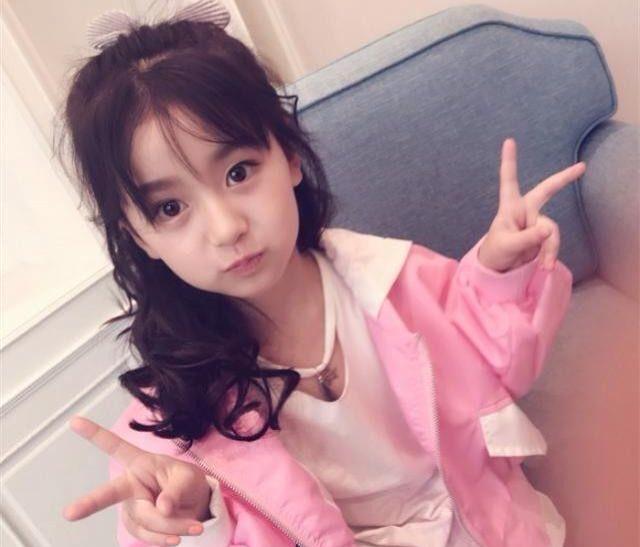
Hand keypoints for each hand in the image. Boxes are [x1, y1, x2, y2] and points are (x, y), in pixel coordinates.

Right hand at [63, 416, 211, 545]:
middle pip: (110, 494)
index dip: (95, 435)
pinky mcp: (135, 526)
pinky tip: (177, 537)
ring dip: (170, 527)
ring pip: (144, 521)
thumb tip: (162, 508)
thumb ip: (176, 491)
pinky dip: (165, 538)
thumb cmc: (188, 483)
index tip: (75, 421)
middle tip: (69, 513)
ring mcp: (130, 507)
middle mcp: (130, 485)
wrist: (196, 505)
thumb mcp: (189, 479)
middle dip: (89, 504)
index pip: (116, 447)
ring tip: (193, 526)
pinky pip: (147, 536)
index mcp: (141, 463)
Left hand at [477, 138, 586, 271]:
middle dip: (563, 179)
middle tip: (582, 166)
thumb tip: (549, 230)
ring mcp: (535, 222)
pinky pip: (553, 242)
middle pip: (546, 190)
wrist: (500, 268)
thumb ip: (528, 238)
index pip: (509, 180)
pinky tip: (546, 266)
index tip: (509, 141)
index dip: (509, 161)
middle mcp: (525, 210)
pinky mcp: (542, 235)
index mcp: (510, 207)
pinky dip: (551, 254)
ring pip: (551, 229)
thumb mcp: (508, 245)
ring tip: (544, 265)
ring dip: (550, 248)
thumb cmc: (496, 251)